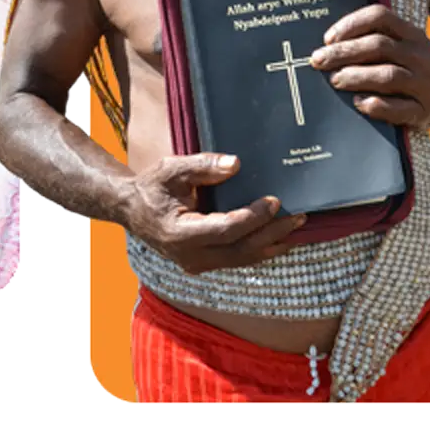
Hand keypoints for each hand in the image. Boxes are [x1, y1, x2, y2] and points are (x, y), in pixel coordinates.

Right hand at [121, 153, 305, 274]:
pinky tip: (277, 238)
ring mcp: (198, 264)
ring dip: (271, 244)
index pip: (226, 229)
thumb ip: (202, 165)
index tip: (274, 201)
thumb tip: (236, 164)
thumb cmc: (152, 187)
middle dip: (272, 234)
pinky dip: (259, 248)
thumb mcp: (171, 169)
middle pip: (240, 250)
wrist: (131, 210)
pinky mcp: (204, 263)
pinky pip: (236, 259)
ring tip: (296, 228)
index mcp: (181, 234)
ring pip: (242, 259)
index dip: (252, 217)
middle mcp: (191, 256)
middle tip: (298, 217)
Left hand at [309, 4, 429, 129]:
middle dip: (344, 52)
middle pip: (379, 46)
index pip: (380, 17)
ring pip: (388, 75)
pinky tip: (359, 103)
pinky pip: (400, 109)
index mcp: (411, 34)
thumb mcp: (403, 43)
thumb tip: (327, 44)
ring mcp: (424, 83)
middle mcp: (419, 55)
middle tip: (319, 61)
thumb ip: (373, 38)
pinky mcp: (424, 111)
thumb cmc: (413, 64)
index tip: (328, 38)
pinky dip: (377, 106)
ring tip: (335, 80)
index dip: (351, 24)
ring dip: (357, 77)